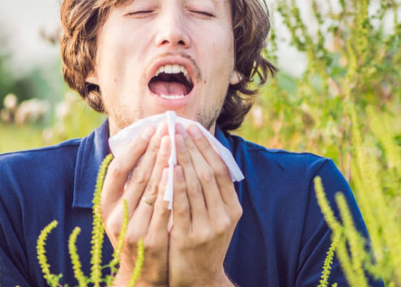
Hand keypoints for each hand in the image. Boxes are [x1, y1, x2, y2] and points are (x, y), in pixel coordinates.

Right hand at [101, 123, 172, 286]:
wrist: (141, 276)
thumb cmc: (137, 234)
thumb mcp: (126, 210)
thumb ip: (131, 185)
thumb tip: (143, 147)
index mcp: (106, 205)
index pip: (118, 169)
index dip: (134, 148)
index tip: (149, 129)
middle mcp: (116, 216)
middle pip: (137, 175)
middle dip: (154, 148)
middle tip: (168, 127)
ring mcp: (133, 229)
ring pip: (151, 189)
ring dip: (164, 162)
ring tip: (175, 142)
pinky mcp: (151, 240)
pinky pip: (163, 209)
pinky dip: (171, 188)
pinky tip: (178, 171)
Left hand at [167, 124, 241, 286]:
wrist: (199, 279)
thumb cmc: (203, 243)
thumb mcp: (216, 218)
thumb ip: (212, 194)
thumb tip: (203, 156)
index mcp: (233, 209)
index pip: (221, 170)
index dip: (207, 148)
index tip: (193, 129)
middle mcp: (224, 217)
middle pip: (207, 174)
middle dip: (191, 148)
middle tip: (177, 128)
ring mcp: (208, 228)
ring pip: (194, 186)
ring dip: (182, 160)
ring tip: (170, 141)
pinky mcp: (189, 238)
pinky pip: (181, 205)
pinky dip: (175, 184)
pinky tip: (167, 168)